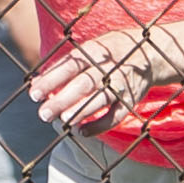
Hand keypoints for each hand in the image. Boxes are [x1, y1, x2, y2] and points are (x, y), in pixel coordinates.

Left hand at [30, 22, 172, 130]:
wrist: (150, 53)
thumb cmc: (108, 53)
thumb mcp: (88, 50)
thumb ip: (63, 66)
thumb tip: (34, 82)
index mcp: (94, 52)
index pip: (69, 66)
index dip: (51, 80)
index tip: (33, 94)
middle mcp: (108, 67)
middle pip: (84, 84)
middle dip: (63, 99)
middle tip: (43, 114)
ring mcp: (121, 84)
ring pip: (101, 99)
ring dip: (81, 111)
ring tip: (63, 121)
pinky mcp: (130, 100)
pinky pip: (116, 115)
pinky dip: (100, 125)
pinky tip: (81, 132)